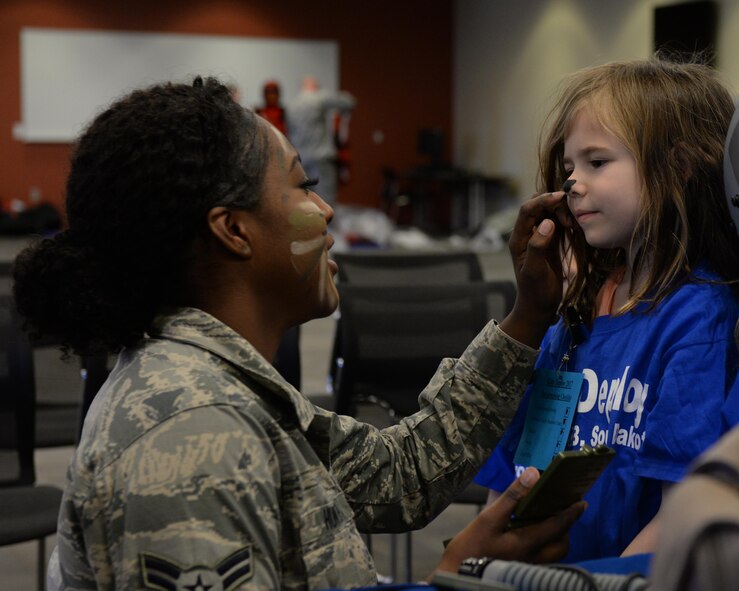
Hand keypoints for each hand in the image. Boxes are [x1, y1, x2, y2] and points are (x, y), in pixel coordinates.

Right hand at [433, 467, 584, 575]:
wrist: (456, 577)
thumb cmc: (470, 548)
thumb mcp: (488, 518)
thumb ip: (512, 496)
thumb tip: (534, 474)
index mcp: (527, 542)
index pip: (558, 525)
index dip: (571, 513)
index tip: (582, 502)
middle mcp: (533, 557)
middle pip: (561, 545)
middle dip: (566, 529)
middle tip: (563, 513)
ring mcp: (526, 566)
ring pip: (553, 554)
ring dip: (556, 539)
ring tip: (548, 523)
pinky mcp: (519, 570)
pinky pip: (542, 559)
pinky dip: (544, 546)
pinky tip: (530, 537)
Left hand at [500, 192, 569, 346]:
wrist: (539, 305)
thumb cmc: (535, 291)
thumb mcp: (535, 271)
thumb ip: (538, 246)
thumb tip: (547, 223)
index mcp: (518, 238)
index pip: (527, 210)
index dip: (542, 200)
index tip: (561, 197)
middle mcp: (526, 234)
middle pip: (538, 206)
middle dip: (554, 203)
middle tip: (571, 216)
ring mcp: (539, 236)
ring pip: (549, 212)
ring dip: (562, 212)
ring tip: (574, 225)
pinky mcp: (550, 241)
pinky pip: (557, 222)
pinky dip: (567, 220)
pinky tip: (575, 228)